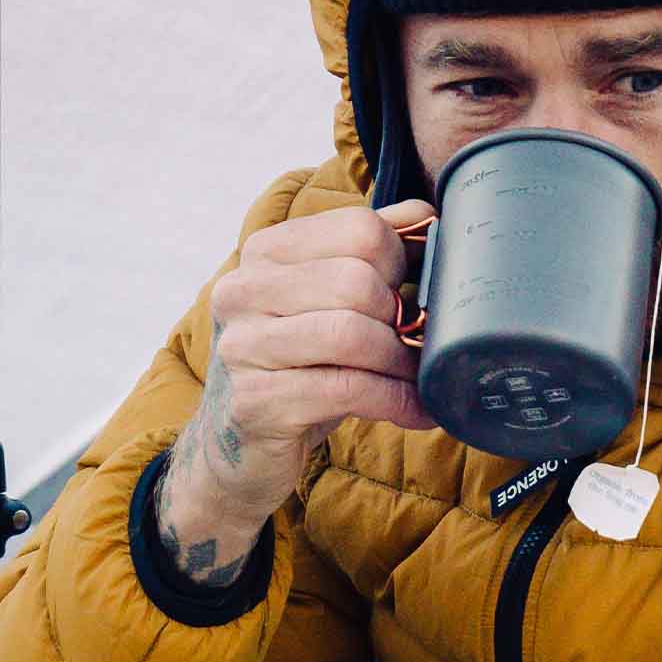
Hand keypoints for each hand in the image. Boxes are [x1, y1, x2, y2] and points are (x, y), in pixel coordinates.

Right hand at [155, 202, 437, 587]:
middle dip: (401, 319)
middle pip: (356, 282)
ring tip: (418, 379)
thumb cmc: (297, 366)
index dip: (401, 264)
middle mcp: (242, 291)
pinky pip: (347, 389)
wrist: (238, 447)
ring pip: (352, 335)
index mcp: (264, 253)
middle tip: (416, 346)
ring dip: (401, 363)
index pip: (358, 230)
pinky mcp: (255, 402)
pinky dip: (396, 401)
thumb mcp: (328, 303)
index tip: (411, 296)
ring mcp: (242, 347)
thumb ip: (369, 251)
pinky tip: (416, 411)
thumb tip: (423, 214)